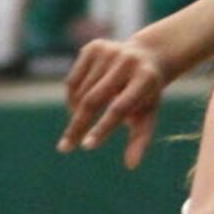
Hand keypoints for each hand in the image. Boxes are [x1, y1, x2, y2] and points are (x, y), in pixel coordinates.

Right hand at [59, 37, 166, 168]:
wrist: (147, 56)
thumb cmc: (147, 94)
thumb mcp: (148, 115)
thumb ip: (140, 140)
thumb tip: (131, 166)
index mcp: (145, 79)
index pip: (119, 108)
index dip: (102, 128)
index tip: (87, 146)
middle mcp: (126, 61)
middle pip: (93, 100)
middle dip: (77, 125)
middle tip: (65, 147)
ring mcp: (108, 51)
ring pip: (81, 92)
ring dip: (77, 113)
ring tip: (82, 122)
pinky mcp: (93, 47)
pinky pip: (72, 81)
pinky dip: (72, 98)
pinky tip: (80, 104)